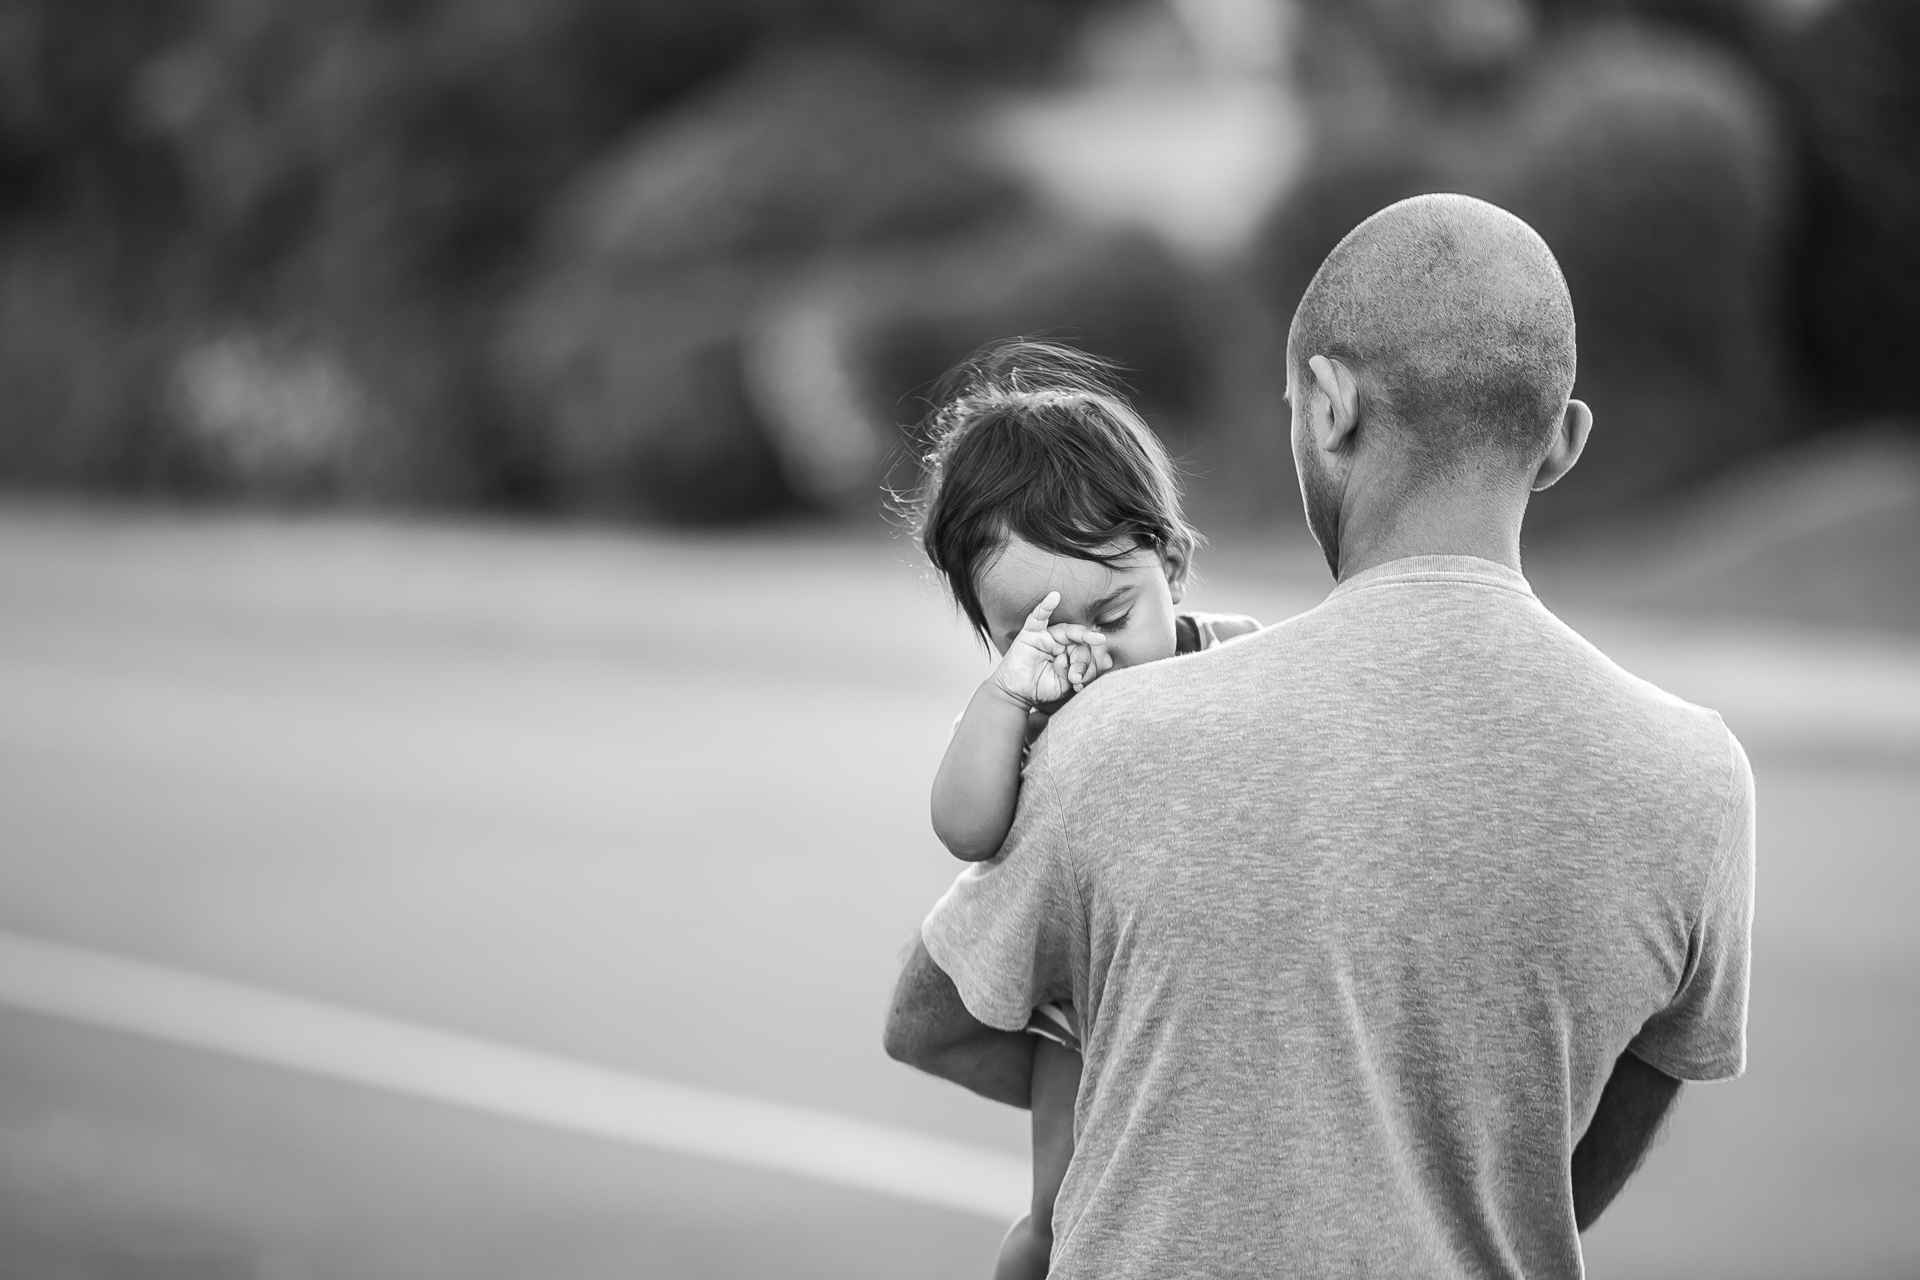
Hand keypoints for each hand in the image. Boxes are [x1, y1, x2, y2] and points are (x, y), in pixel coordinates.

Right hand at [989, 591, 1110, 710]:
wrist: (1016, 694)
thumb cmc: (1041, 688)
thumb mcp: (1065, 685)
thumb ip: (1077, 674)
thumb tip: (1080, 669)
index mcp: (1072, 651)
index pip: (1088, 651)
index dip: (1089, 665)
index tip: (1081, 682)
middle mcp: (1061, 640)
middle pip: (1080, 641)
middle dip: (1082, 660)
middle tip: (1076, 678)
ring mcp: (1046, 635)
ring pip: (1067, 631)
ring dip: (1075, 642)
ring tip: (1066, 666)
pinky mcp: (1030, 633)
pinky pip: (1038, 616)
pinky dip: (1045, 606)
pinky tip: (1054, 597)